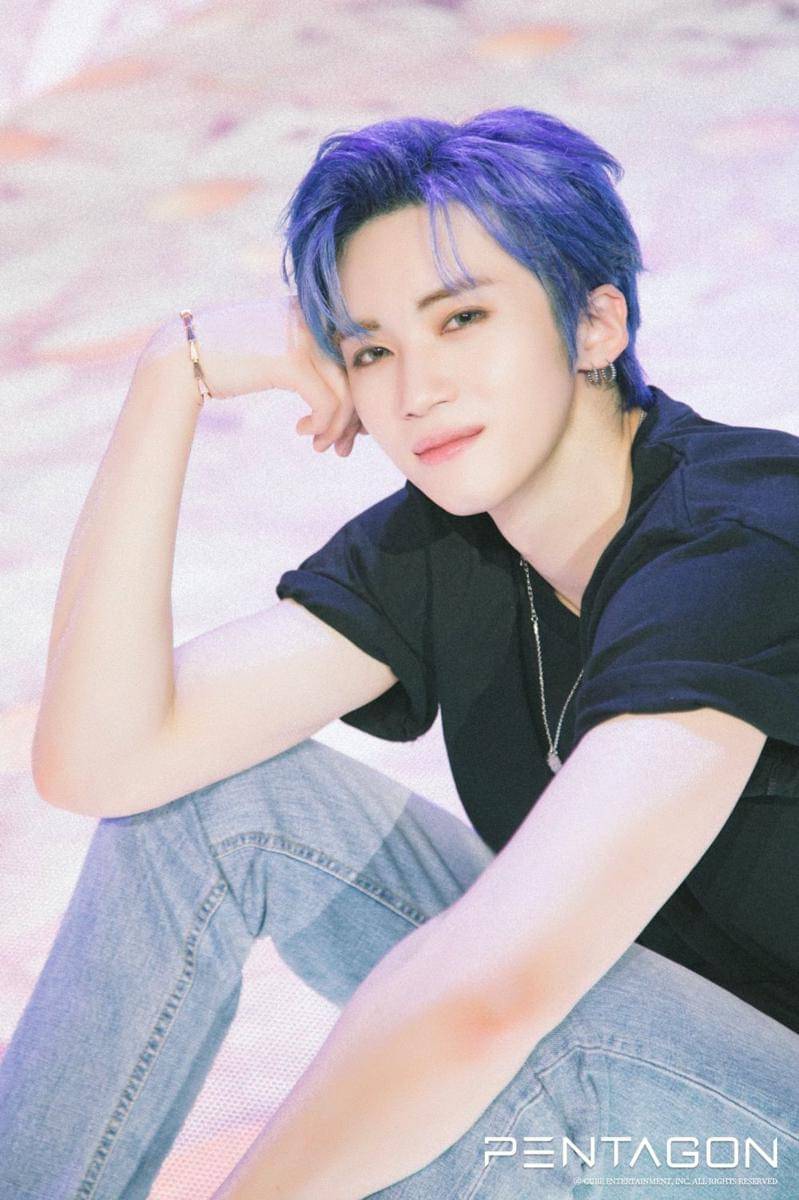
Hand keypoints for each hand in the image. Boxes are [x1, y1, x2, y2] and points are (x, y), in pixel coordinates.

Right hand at [140, 291, 365, 457]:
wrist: (183, 355)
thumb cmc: (230, 358)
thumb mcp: (278, 349)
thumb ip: (312, 360)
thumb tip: (348, 394)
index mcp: (313, 310)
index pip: (353, 357)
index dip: (358, 397)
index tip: (349, 427)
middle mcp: (314, 318)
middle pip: (355, 376)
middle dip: (354, 419)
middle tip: (343, 448)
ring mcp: (303, 338)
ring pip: (345, 394)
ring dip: (337, 429)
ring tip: (321, 447)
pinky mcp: (291, 362)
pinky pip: (326, 403)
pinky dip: (323, 426)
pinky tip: (304, 432)